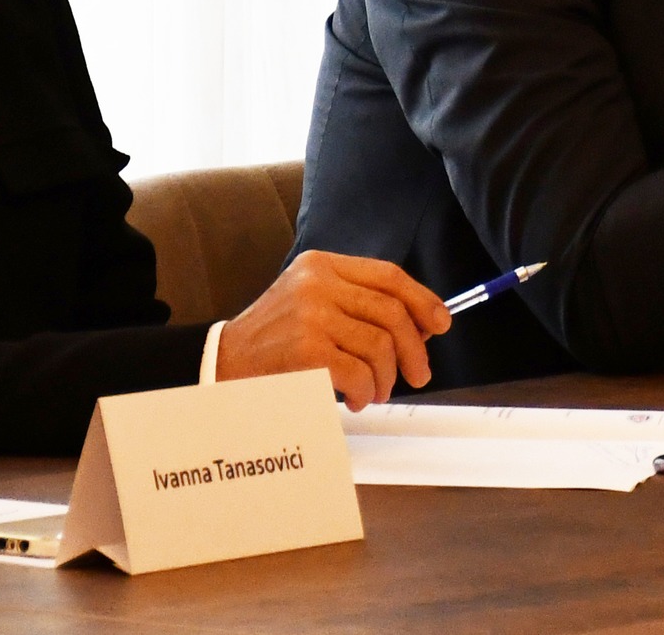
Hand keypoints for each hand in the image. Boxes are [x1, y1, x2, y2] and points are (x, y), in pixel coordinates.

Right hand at [214, 251, 450, 410]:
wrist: (222, 364)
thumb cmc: (273, 341)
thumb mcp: (312, 304)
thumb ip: (358, 306)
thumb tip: (422, 325)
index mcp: (321, 265)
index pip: (388, 276)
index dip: (422, 300)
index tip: (441, 324)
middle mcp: (317, 283)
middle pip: (392, 311)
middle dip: (414, 349)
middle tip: (419, 374)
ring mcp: (311, 314)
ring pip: (381, 345)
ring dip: (387, 378)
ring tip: (376, 392)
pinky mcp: (306, 350)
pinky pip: (361, 373)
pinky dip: (368, 392)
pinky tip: (357, 399)